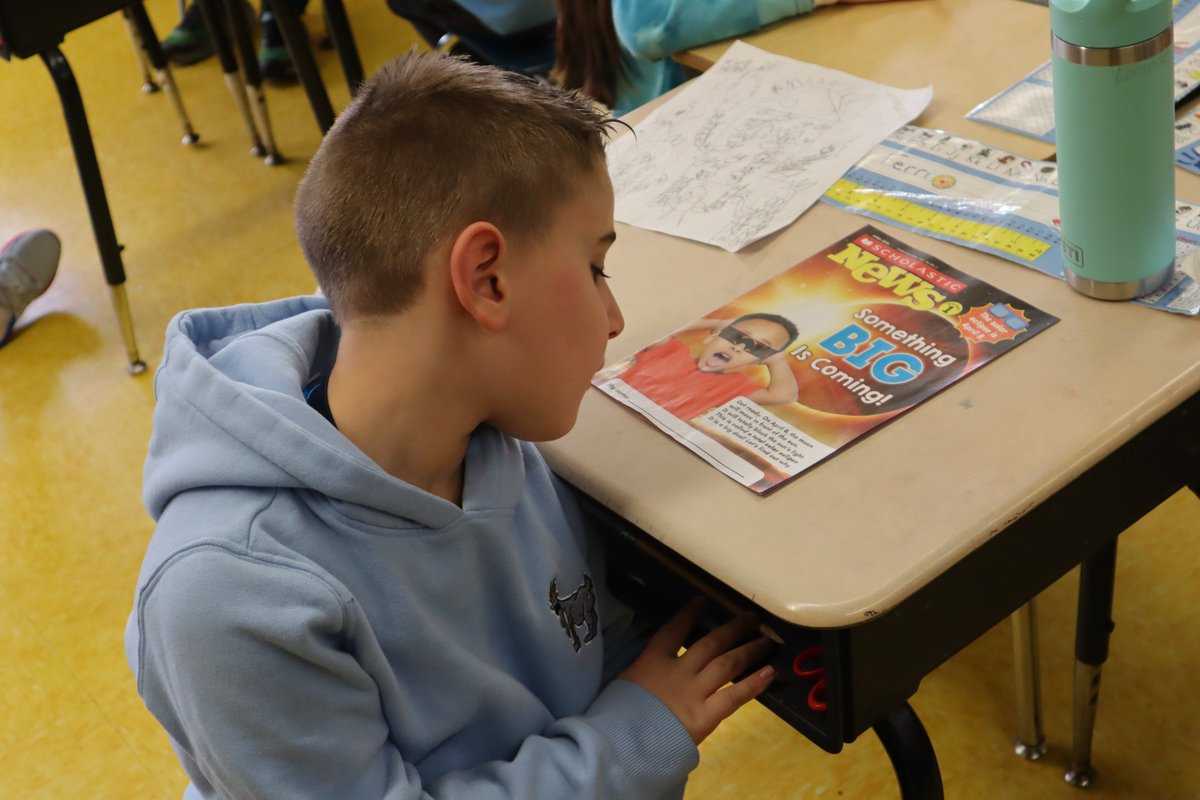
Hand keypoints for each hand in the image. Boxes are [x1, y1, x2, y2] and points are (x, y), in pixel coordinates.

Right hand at [620, 599, 776, 743]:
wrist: (620, 743)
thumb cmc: (615, 715)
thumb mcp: (622, 682)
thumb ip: (641, 672)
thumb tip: (648, 668)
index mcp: (652, 660)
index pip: (674, 629)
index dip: (690, 613)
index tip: (704, 601)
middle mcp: (678, 671)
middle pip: (711, 643)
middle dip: (734, 629)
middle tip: (751, 618)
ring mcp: (694, 692)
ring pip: (727, 664)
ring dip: (749, 650)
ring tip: (767, 641)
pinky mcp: (706, 716)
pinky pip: (734, 696)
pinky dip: (754, 683)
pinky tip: (769, 673)